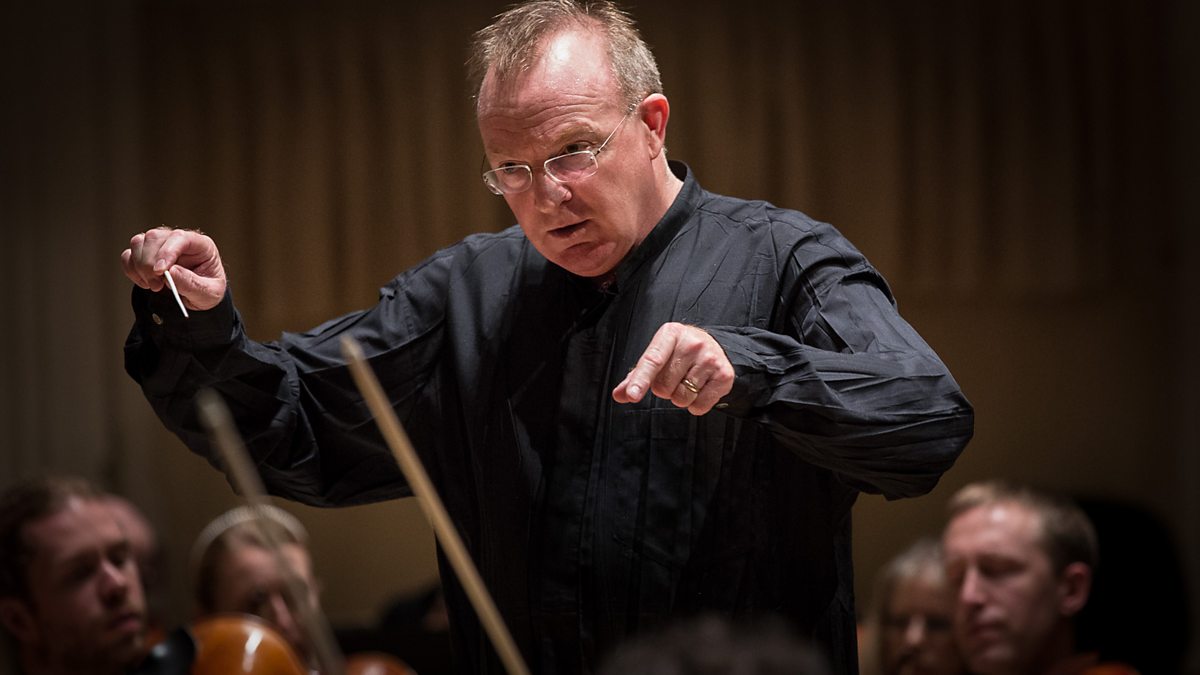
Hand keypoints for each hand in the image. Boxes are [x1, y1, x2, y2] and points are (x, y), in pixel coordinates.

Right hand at [121, 226, 226, 311]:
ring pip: (138, 243)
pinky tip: (145, 283)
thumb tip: (170, 272)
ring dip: (140, 266)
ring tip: (154, 285)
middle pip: (154, 238)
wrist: (198, 298)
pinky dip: (131, 270)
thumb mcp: (209, 293)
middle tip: (157, 286)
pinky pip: (128, 255)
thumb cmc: (207, 291)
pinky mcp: (145, 254)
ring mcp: (160, 245)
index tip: (160, 271)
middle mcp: (178, 240)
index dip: (167, 252)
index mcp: (200, 244)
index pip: (180, 237)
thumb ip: (192, 284)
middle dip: (150, 264)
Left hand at [613, 322, 733, 414]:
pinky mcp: (725, 375)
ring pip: (681, 398)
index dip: (641, 380)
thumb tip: (619, 395)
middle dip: (664, 389)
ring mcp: (711, 358)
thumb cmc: (678, 352)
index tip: (632, 395)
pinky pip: (699, 406)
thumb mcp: (657, 356)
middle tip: (674, 376)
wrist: (713, 346)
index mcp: (670, 334)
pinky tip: (700, 388)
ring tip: (687, 380)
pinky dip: (696, 405)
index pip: (652, 360)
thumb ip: (636, 376)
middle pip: (664, 386)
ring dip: (680, 397)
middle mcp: (693, 343)